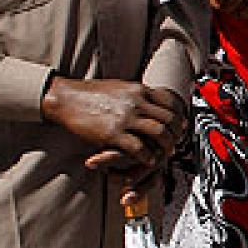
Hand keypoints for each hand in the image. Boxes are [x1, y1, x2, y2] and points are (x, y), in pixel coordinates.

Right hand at [40, 79, 182, 174]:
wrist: (65, 97)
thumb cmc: (90, 93)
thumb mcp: (120, 87)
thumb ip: (138, 94)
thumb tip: (152, 99)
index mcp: (139, 90)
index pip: (171, 102)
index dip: (180, 115)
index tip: (181, 124)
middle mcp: (136, 102)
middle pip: (170, 118)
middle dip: (177, 133)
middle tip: (177, 142)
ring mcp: (125, 117)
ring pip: (159, 132)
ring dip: (166, 145)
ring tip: (165, 153)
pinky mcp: (112, 133)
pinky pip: (139, 147)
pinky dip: (147, 156)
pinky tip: (148, 160)